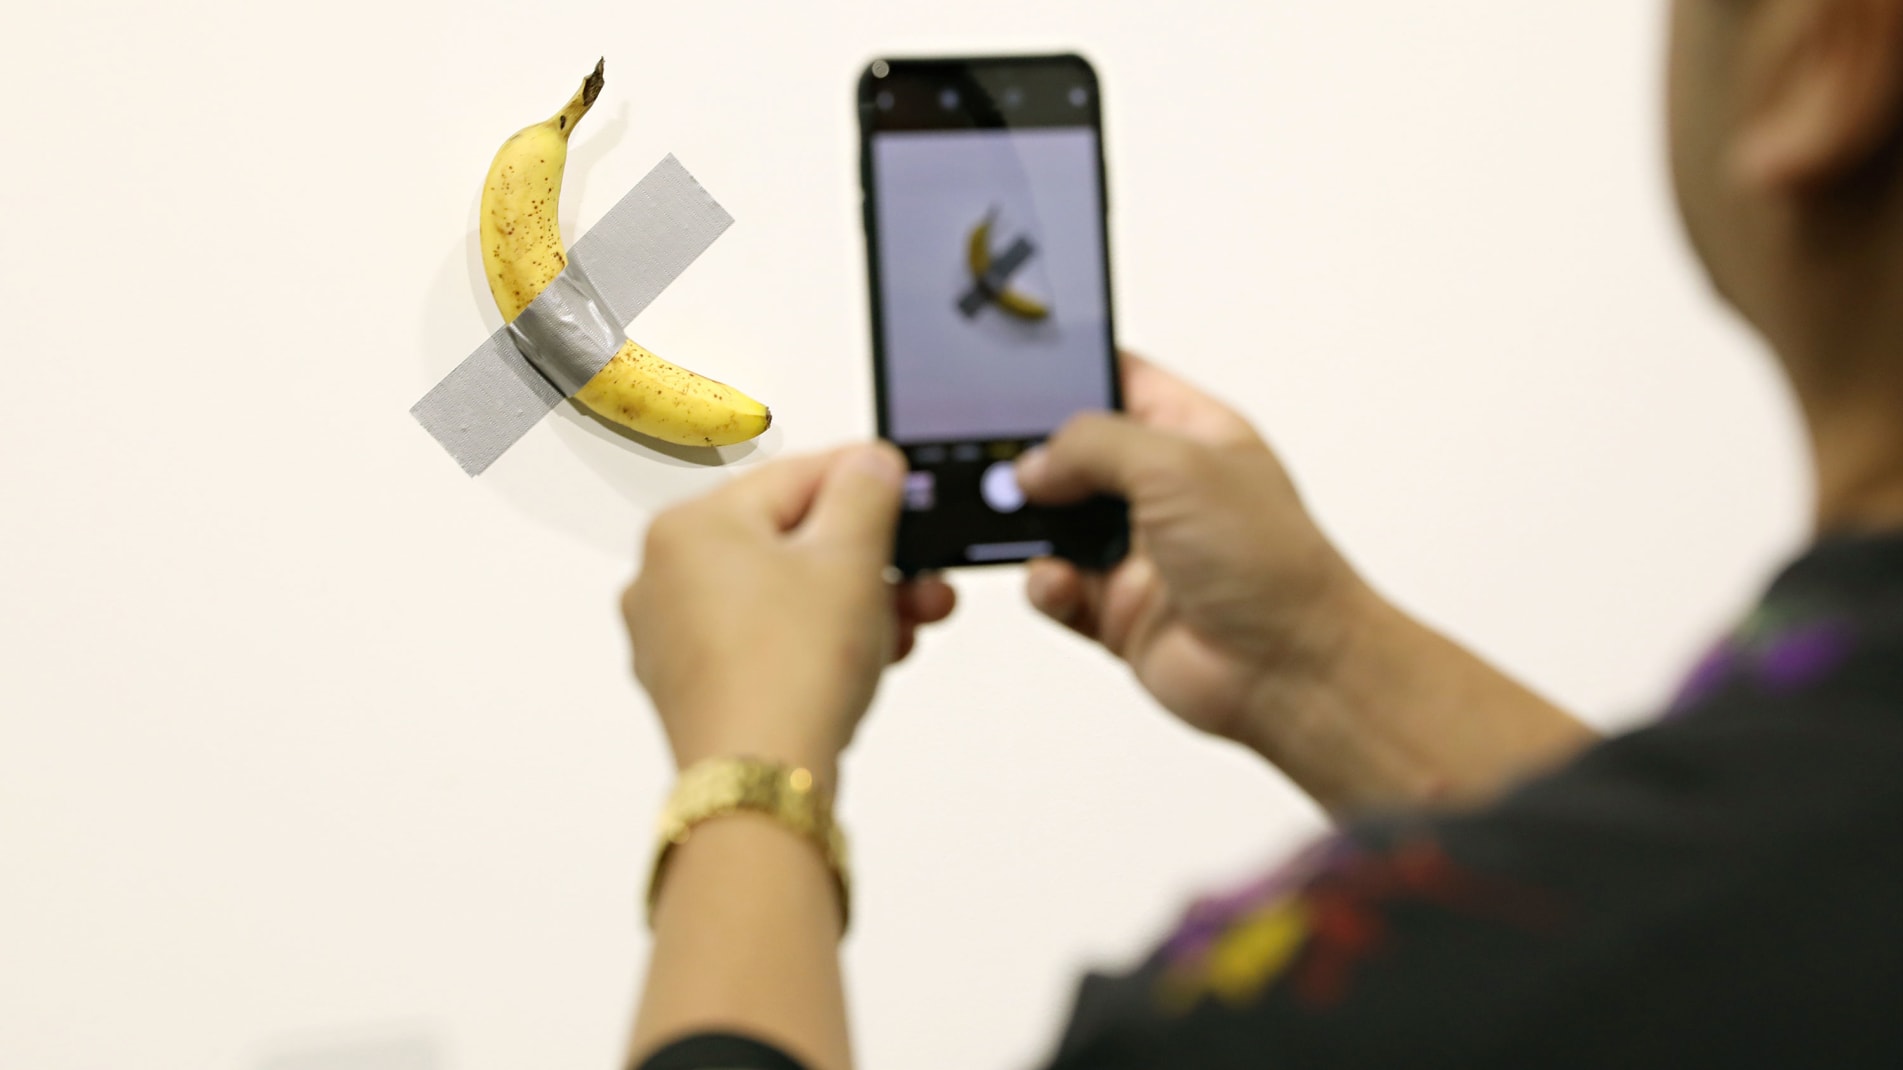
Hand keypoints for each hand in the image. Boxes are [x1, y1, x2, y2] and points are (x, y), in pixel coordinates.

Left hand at [622, 444, 956, 779]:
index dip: (867, 482)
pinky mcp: (696, 688)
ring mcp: (675, 639)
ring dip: (855, 607)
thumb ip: (867, 492)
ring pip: (786, 599)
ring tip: (905, 627)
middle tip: (920, 579)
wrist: (763, 785)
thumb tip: (870, 463)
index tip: (908, 489)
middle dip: (870, 564)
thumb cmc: (787, 677)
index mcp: (688, 527)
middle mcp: (665, 577)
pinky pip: (769, 645)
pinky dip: (819, 646)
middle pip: (793, 544)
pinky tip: (866, 661)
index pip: (797, 477)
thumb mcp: (850, 559)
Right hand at [1016, 355, 1365, 748]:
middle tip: (995, 458)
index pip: (1122, 381)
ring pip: (1055, 525)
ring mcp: (1137, 553)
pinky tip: (1059, 583)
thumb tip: (1034, 463)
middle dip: (1032, 458)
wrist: (1288, 670)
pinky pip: (1057, 589)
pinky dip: (1046, 586)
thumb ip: (1094, 445)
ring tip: (1020, 524)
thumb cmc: (1270, 562)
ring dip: (1031, 526)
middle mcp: (1162, 491)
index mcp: (1191, 435)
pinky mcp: (1117, 610)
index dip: (1074, 370)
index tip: (1017, 369)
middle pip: (1074, 455)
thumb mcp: (1178, 466)